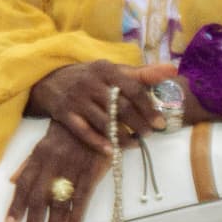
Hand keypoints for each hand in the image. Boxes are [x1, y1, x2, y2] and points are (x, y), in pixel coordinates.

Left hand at [3, 119, 108, 221]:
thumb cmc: (68, 132)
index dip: (16, 206)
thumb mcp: (44, 144)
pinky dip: (77, 215)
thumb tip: (11, 182)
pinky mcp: (91, 170)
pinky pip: (82, 196)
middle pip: (39, 198)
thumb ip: (28, 165)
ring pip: (59, 201)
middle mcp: (52, 164)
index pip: (23, 185)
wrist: (95, 114)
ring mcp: (72, 168)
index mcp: (39, 157)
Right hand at [26, 59, 177, 155]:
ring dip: (122, 136)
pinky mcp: (64, 114)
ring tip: (134, 143)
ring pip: (104, 122)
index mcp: (106, 70)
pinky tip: (112, 151)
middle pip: (120, 107)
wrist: (49, 80)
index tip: (160, 123)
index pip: (132, 89)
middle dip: (138, 123)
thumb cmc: (90, 77)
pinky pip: (84, 132)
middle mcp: (90, 83)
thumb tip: (172, 71)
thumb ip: (142, 73)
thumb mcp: (113, 70)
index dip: (148, 108)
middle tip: (149, 134)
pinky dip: (98, 143)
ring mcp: (76, 99)